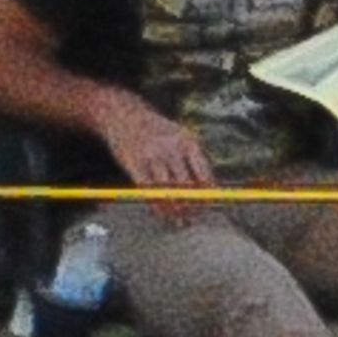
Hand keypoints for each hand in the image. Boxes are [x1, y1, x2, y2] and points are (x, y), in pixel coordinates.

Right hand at [98, 100, 217, 222]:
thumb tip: (212, 185)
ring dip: (175, 209)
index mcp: (189, 142)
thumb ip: (195, 157)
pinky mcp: (134, 163)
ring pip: (167, 190)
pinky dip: (156, 204)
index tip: (212, 205)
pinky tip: (161, 214)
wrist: (125, 115)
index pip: (204, 172)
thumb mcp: (182, 136)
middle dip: (192, 204)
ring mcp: (152, 156)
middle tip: (195, 218)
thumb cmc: (159, 130)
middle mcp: (172, 149)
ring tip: (180, 221)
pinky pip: (148, 189)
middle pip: (186, 184)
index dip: (208, 192)